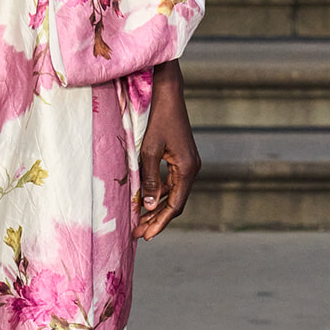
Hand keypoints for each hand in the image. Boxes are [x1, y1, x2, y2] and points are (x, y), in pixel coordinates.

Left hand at [135, 62, 199, 238]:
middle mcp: (192, 169)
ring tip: (139, 221)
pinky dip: (159, 193)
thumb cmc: (157, 119)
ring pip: (174, 194)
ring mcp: (189, 164)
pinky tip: (145, 200)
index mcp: (187, 169)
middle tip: (138, 234)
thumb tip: (147, 205)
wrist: (168, 94)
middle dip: (157, 219)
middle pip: (175, 203)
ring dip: (157, 208)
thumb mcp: (149, 150)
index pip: (175, 205)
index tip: (145, 235)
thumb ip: (149, 178)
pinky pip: (172, 182)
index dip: (159, 222)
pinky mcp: (182, 158)